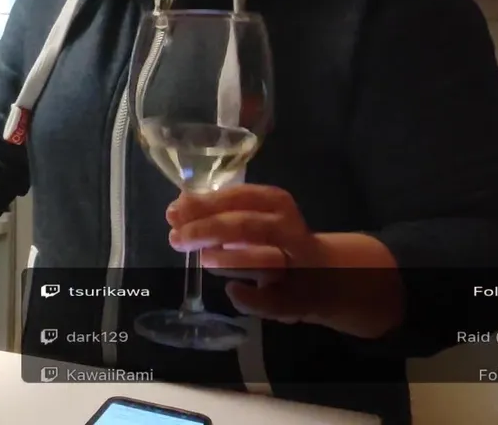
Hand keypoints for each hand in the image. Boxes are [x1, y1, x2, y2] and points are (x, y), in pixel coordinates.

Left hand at [166, 184, 326, 324]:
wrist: (322, 273)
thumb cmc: (272, 239)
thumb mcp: (250, 215)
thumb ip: (217, 211)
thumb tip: (178, 208)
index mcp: (275, 205)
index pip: (239, 197)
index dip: (205, 204)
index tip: (176, 211)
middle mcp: (289, 231)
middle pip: (248, 227)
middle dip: (208, 231)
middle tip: (177, 238)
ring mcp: (295, 265)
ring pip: (264, 261)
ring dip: (231, 260)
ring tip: (203, 259)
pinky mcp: (296, 299)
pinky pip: (269, 300)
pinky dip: (249, 297)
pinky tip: (233, 290)